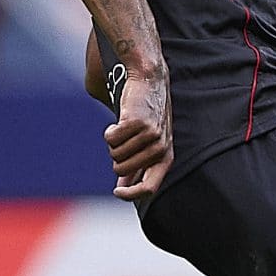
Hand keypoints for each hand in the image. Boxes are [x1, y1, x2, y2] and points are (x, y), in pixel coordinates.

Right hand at [104, 71, 171, 199]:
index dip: (131, 194)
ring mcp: (149, 135)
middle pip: (122, 169)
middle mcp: (160, 149)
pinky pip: (111, 138)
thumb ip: (138, 166)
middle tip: (124, 140)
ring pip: (115, 153)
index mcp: (166, 158)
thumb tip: (121, 189)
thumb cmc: (148, 114)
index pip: (149, 188)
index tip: (116, 192)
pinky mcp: (136, 122)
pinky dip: (110, 130)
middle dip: (116, 157)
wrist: (149, 81)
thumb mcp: (149, 143)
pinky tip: (121, 119)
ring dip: (114, 141)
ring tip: (125, 126)